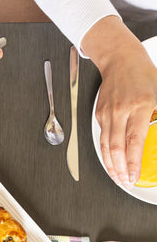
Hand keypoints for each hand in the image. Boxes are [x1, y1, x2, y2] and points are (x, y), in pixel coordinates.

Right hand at [94, 45, 156, 184]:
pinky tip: (111, 160)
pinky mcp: (99, 115)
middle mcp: (120, 111)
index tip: (134, 175)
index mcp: (139, 106)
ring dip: (110, 165)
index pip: (134, 141)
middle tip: (125, 182)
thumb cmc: (142, 74)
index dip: (133, 162)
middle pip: (115, 148)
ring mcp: (107, 114)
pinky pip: (102, 137)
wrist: (120, 60)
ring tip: (117, 177)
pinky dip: (105, 152)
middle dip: (119, 169)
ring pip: (105, 146)